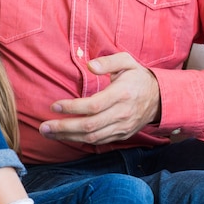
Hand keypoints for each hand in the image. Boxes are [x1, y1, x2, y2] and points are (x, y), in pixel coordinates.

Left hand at [39, 52, 160, 144]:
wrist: (160, 98)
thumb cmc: (138, 77)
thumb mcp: (127, 61)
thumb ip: (108, 62)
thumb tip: (89, 65)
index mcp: (122, 94)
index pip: (94, 105)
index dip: (72, 108)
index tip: (55, 106)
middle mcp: (122, 114)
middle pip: (90, 126)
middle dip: (64, 128)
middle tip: (44, 127)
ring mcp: (123, 127)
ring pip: (93, 138)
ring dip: (68, 137)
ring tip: (49, 133)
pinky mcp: (122, 135)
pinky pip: (99, 142)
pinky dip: (81, 141)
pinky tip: (66, 137)